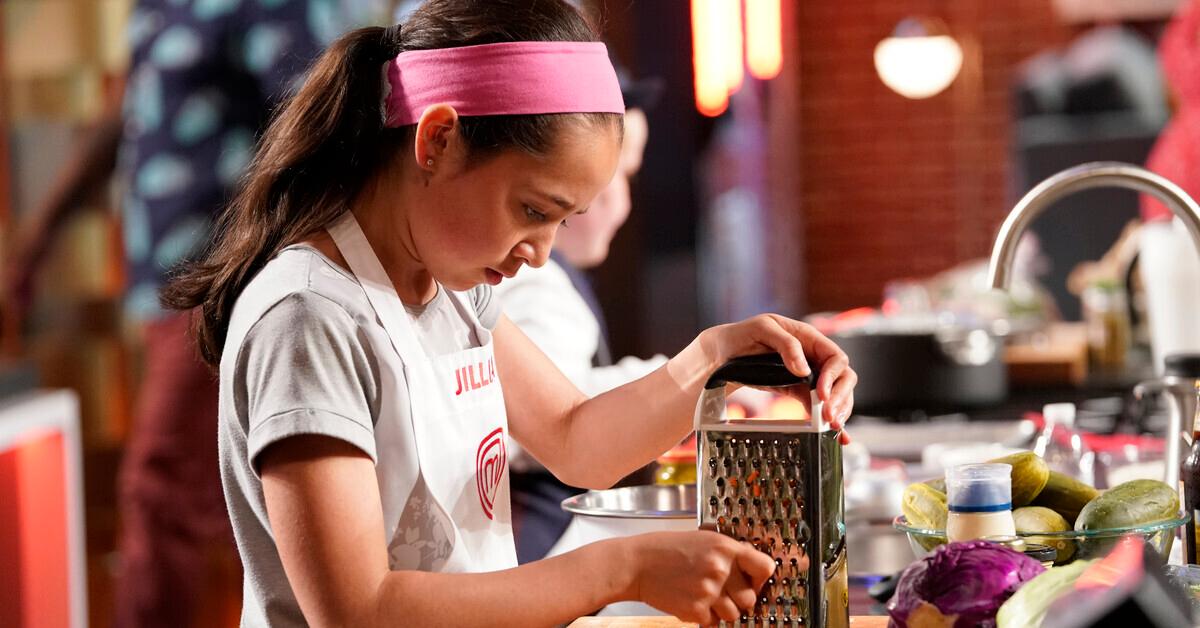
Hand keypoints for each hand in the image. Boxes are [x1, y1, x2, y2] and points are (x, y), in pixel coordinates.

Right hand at [628, 531, 777, 625]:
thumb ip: (728, 554)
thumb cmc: (667, 550)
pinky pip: (712, 623)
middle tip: (723, 592)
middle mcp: (720, 569)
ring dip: (721, 610)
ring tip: (703, 596)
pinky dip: (704, 617)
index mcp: (726, 548)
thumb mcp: (703, 540)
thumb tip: (752, 569)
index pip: (766, 567)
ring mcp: (708, 591)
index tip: (754, 580)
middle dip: (739, 599)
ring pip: (733, 615)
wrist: (637, 564)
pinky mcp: (695, 610)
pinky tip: (690, 601)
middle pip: (750, 599)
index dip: (761, 578)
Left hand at [701, 314, 855, 442]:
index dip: (833, 377)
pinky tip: (833, 434)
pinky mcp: (798, 390)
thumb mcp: (762, 329)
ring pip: (834, 394)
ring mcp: (807, 375)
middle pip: (842, 378)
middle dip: (840, 398)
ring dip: (837, 410)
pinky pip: (818, 405)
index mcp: (809, 338)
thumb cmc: (742, 334)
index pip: (835, 358)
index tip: (821, 394)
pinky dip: (826, 419)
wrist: (723, 352)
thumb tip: (804, 369)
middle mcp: (813, 357)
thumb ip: (786, 344)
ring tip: (832, 427)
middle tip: (830, 417)